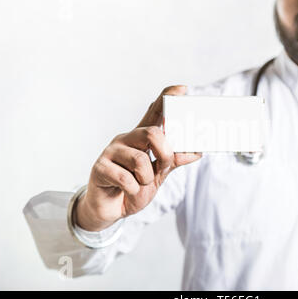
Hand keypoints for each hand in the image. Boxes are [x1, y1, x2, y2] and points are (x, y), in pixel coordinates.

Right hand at [75, 86, 200, 230]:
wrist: (110, 210)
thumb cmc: (133, 188)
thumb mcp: (158, 175)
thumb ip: (173, 161)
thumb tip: (197, 151)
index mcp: (141, 138)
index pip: (155, 112)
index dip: (167, 99)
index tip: (183, 89)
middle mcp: (127, 138)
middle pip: (153, 133)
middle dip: (165, 154)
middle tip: (162, 168)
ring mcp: (112, 151)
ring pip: (140, 160)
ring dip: (146, 179)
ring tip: (139, 184)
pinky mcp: (100, 167)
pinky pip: (126, 179)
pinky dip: (133, 190)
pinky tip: (126, 190)